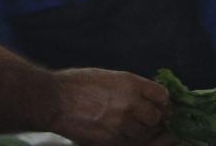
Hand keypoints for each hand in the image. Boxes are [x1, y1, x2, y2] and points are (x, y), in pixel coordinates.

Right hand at [53, 68, 171, 145]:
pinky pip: (129, 143)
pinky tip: (122, 135)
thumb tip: (148, 97)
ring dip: (142, 131)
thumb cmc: (77, 85)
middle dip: (155, 118)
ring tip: (134, 128)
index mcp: (131, 83)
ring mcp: (119, 123)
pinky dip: (129, 140)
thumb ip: (132, 87)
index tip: (160, 106)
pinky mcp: (108, 139)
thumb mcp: (110, 77)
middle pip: (157, 116)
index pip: (162, 95)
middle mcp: (130, 103)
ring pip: (144, 133)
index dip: (163, 102)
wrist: (52, 101)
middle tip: (149, 119)